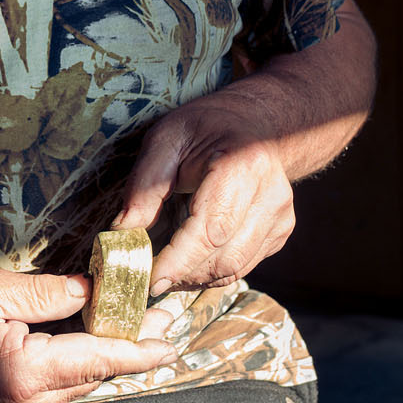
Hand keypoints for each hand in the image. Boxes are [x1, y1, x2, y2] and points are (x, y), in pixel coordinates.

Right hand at [0, 265, 176, 402]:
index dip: (141, 349)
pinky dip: (80, 360)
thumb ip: (49, 292)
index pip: (100, 360)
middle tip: (160, 312)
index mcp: (25, 372)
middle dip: (128, 342)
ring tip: (130, 317)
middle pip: (97, 371)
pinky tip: (89, 335)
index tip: (172, 339)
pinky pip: (64, 385)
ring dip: (104, 351)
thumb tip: (94, 289)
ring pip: (83, 380)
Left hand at [112, 87, 296, 295]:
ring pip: (235, 269)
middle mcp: (271, 194)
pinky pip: (243, 266)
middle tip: (149, 274)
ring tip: (167, 267)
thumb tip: (122, 233)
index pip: (210, 230)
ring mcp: (281, 216)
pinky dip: (212, 272)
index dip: (178, 261)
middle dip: (182, 274)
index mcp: (243, 165)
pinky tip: (191, 259)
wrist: (252, 122)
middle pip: (224, 257)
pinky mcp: (280, 232)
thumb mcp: (165, 141)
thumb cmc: (204, 127)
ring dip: (196, 278)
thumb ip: (144, 187)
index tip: (150, 279)